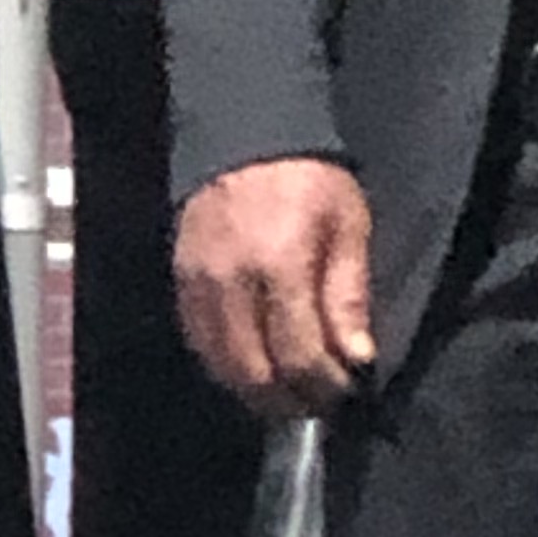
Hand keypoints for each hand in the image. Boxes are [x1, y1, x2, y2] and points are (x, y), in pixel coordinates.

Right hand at [174, 156, 376, 413]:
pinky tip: (256, 367)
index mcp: (279, 267)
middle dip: (291, 400)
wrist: (247, 133)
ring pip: (222, 368)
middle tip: (320, 403)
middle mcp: (230, 284)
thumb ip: (349, 296)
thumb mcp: (348, 227)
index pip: (299, 355)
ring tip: (290, 392)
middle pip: (255, 373)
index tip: (347, 390)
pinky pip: (200, 344)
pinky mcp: (180, 284)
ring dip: (257, 391)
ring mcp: (198, 286)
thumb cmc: (311, 179)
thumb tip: (357, 360)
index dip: (326, 385)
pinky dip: (228, 367)